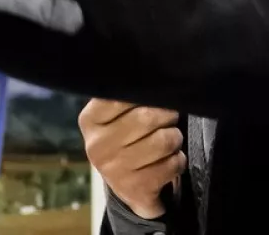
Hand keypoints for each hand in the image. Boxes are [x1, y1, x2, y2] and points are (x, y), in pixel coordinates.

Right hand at [79, 99, 184, 218]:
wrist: (125, 186)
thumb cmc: (124, 138)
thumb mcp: (114, 115)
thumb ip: (128, 97)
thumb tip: (156, 80)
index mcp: (90, 120)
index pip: (123, 96)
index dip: (147, 94)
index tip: (153, 98)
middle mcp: (98, 145)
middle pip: (148, 116)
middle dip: (167, 114)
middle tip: (168, 118)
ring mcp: (116, 170)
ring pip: (165, 140)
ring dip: (175, 137)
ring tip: (168, 138)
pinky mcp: (138, 188)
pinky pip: (174, 163)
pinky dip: (178, 159)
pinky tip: (168, 159)